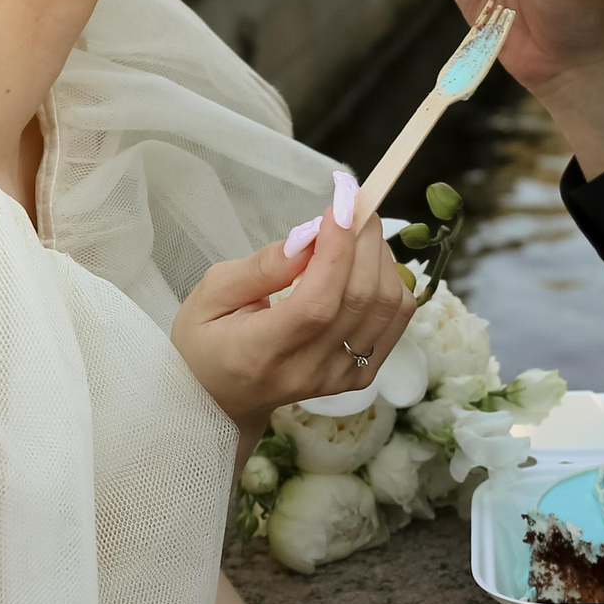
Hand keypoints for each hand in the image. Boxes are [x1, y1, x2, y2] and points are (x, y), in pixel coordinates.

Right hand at [171, 186, 419, 438]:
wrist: (223, 399)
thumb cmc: (208, 341)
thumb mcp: (210, 295)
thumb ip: (260, 267)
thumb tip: (308, 239)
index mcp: (260, 354)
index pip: (316, 304)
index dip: (336, 250)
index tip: (339, 206)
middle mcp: (307, 371)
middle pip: (360, 301)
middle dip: (364, 240)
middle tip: (353, 204)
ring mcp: (340, 378)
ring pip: (387, 307)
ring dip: (381, 257)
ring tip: (357, 231)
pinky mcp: (361, 376)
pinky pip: (396, 321)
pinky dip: (391, 281)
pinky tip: (366, 263)